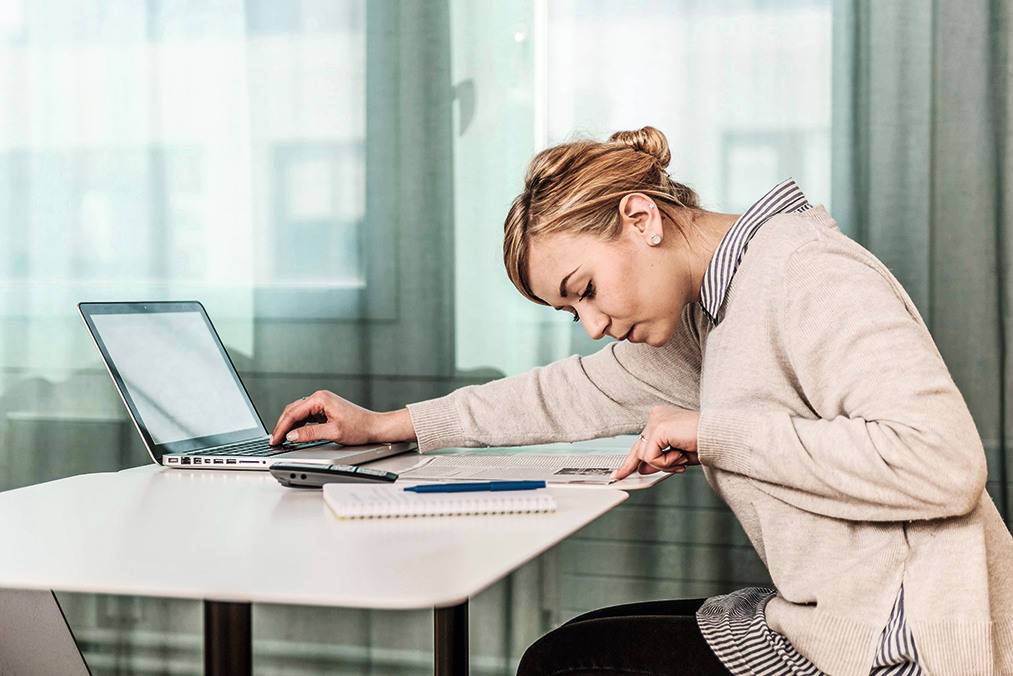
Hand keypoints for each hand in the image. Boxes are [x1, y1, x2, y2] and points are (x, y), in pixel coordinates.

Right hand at [269, 390, 415, 445]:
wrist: (374, 427)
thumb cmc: (359, 427)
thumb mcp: (333, 433)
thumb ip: (309, 434)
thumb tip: (291, 436)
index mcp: (320, 399)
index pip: (293, 413)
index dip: (281, 428)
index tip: (275, 439)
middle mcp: (320, 398)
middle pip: (293, 411)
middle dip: (282, 426)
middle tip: (274, 440)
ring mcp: (322, 403)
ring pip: (298, 413)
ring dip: (289, 425)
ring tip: (281, 439)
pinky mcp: (325, 409)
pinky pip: (306, 416)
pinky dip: (298, 425)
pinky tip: (294, 434)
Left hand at [613, 407, 700, 480]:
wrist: (721, 437)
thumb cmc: (705, 443)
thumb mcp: (678, 457)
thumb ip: (659, 461)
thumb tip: (641, 469)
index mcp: (661, 419)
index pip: (642, 442)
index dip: (630, 460)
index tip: (619, 472)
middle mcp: (656, 416)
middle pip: (638, 448)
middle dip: (634, 466)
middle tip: (618, 477)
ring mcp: (656, 420)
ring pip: (645, 455)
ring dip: (665, 464)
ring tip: (682, 458)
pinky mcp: (659, 428)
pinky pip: (651, 457)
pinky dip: (666, 462)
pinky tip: (680, 454)